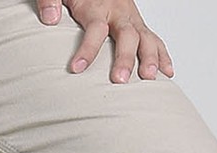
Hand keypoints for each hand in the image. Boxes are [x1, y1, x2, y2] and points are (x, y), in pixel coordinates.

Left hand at [35, 0, 173, 82]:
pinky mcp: (138, 25)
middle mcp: (118, 11)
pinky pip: (154, 39)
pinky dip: (162, 55)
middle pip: (126, 35)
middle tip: (120, 80)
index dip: (87, 49)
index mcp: (96, 5)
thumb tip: (50, 19)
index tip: (76, 68)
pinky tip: (166, 72)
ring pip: (145, 38)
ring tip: (149, 78)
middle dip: (125, 58)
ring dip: (149, 58)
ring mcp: (131, 19)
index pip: (95, 28)